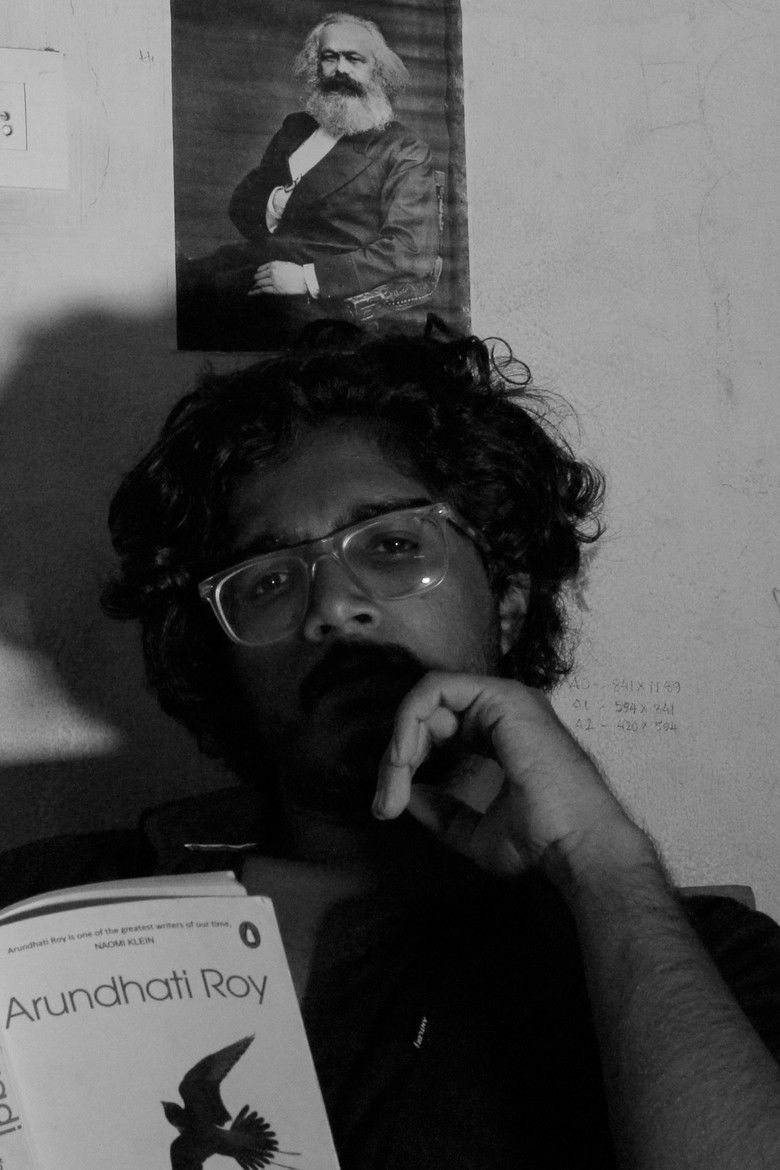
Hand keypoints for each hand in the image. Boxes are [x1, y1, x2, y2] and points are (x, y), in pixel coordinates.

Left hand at [249, 261, 306, 295]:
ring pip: (259, 283)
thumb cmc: (298, 272)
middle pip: (258, 276)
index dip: (258, 273)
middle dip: (255, 280)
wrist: (304, 279)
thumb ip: (277, 267)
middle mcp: (272, 272)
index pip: (261, 268)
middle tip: (253, 283)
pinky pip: (262, 290)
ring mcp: (273, 280)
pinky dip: (255, 292)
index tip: (257, 276)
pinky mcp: (275, 289)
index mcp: (274, 264)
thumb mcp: (286, 264)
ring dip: (254, 286)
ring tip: (251, 289)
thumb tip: (271, 271)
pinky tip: (251, 293)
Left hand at [373, 673, 648, 879]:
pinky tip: (404, 757)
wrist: (576, 846)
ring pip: (427, 699)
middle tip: (384, 801)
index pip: (437, 730)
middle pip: (427, 714)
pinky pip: (437, 688)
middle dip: (395, 757)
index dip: (404, 764)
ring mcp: (504, 700)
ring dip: (400, 740)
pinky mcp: (502, 697)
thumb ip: (441, 811)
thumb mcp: (473, 831)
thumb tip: (406, 796)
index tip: (388, 806)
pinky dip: (411, 718)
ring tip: (395, 780)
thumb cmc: (541, 842)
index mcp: (501, 734)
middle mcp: (502, 711)